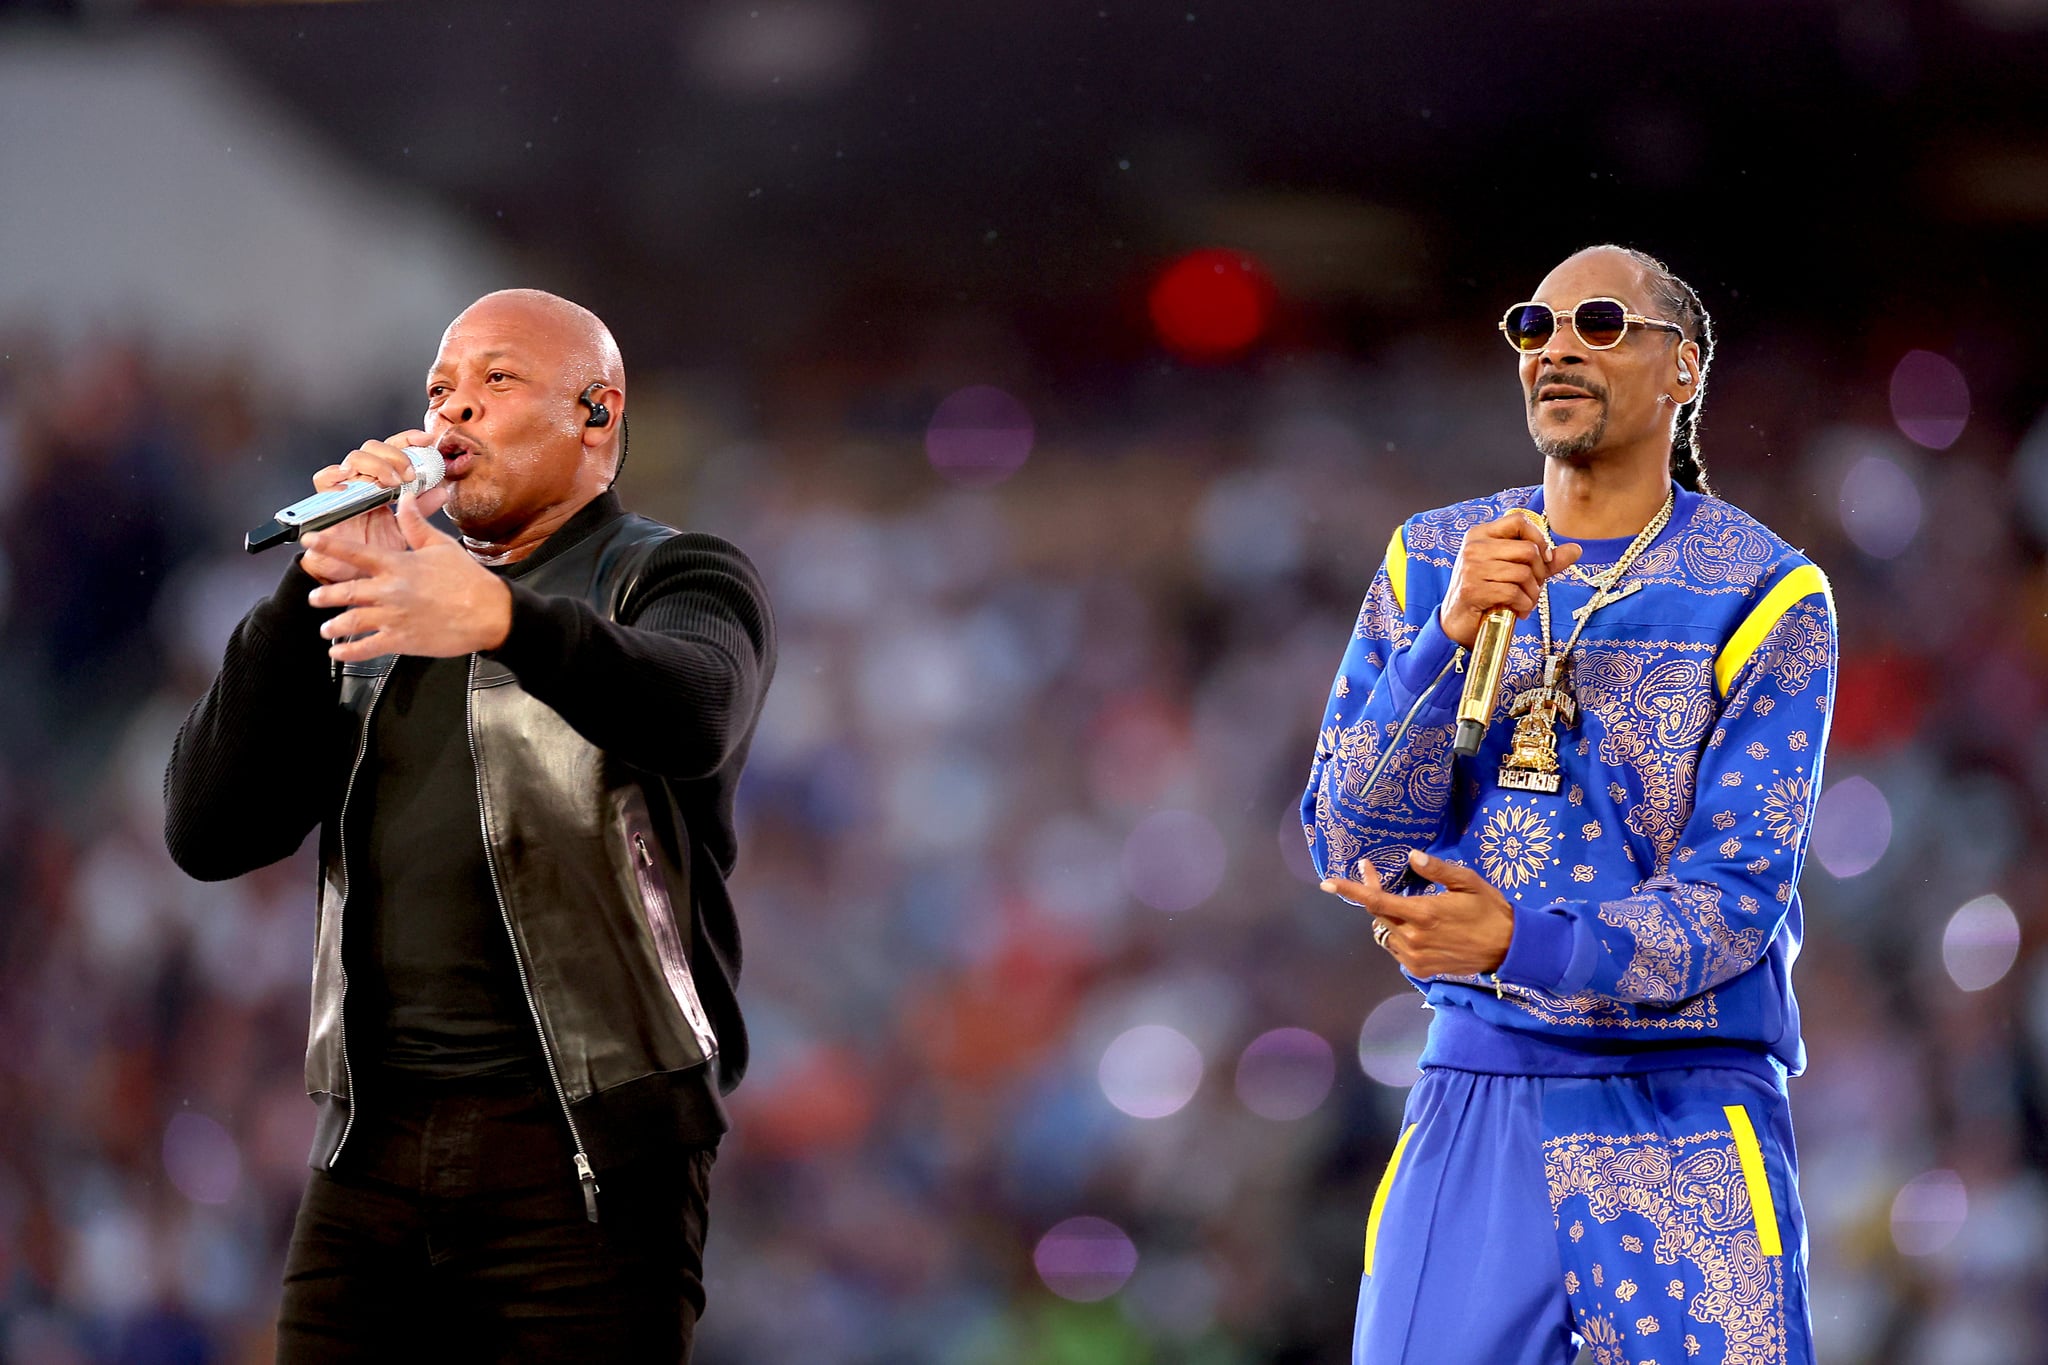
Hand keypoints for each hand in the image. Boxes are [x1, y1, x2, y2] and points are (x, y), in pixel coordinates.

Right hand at [299, 430, 451, 584]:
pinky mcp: (326, 502)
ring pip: (353, 459)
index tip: (426, 440)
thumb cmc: (375, 554)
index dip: (408, 440)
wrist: (354, 579)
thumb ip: (420, 510)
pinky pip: (324, 479)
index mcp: (382, 484)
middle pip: (373, 449)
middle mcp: (363, 482)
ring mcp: (345, 489)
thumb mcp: (404, 531)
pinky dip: (335, 476)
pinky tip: (351, 480)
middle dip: (394, 455)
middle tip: (409, 474)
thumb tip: (442, 491)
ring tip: (391, 482)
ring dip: (375, 465)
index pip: (393, 451)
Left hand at [304, 491, 511, 661]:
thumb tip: (404, 499)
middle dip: (325, 595)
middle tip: (314, 597)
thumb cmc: (467, 579)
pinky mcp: (401, 640)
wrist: (489, 613)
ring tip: (326, 628)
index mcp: (397, 565)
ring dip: (333, 625)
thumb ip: (416, 524)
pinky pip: (366, 647)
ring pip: (351, 621)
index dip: (328, 546)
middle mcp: (390, 590)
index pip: (355, 553)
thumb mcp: (441, 545)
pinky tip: (338, 652)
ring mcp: (393, 617)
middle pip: (346, 591)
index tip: (308, 542)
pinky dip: (348, 651)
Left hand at [1320, 848, 1514, 977]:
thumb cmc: (1489, 909)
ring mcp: (1415, 958)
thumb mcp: (1468, 881)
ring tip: (1406, 905)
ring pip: (1385, 933)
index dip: (1351, 890)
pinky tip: (1417, 926)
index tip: (1328, 882)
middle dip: (1374, 895)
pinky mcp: (1420, 971)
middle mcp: (1413, 938)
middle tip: (1377, 875)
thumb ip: (1437, 870)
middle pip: (1378, 915)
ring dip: (1388, 917)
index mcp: (1423, 914)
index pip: (1376, 902)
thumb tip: (1412, 856)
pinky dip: (1399, 935)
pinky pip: (1397, 949)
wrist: (1509, 949)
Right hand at [1439, 512, 1582, 648]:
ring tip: (1525, 602)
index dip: (1538, 538)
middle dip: (1539, 573)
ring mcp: (1471, 568)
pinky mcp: (1473, 589)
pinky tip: (1517, 610)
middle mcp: (1474, 547)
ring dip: (1532, 594)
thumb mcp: (1514, 571)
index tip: (1544, 559)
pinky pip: (1513, 592)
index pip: (1518, 520)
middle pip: (1527, 549)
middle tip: (1533, 588)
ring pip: (1523, 573)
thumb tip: (1576, 549)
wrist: (1457, 623)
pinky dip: (1523, 605)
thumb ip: (1543, 560)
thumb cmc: (1487, 594)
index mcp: (1481, 535)